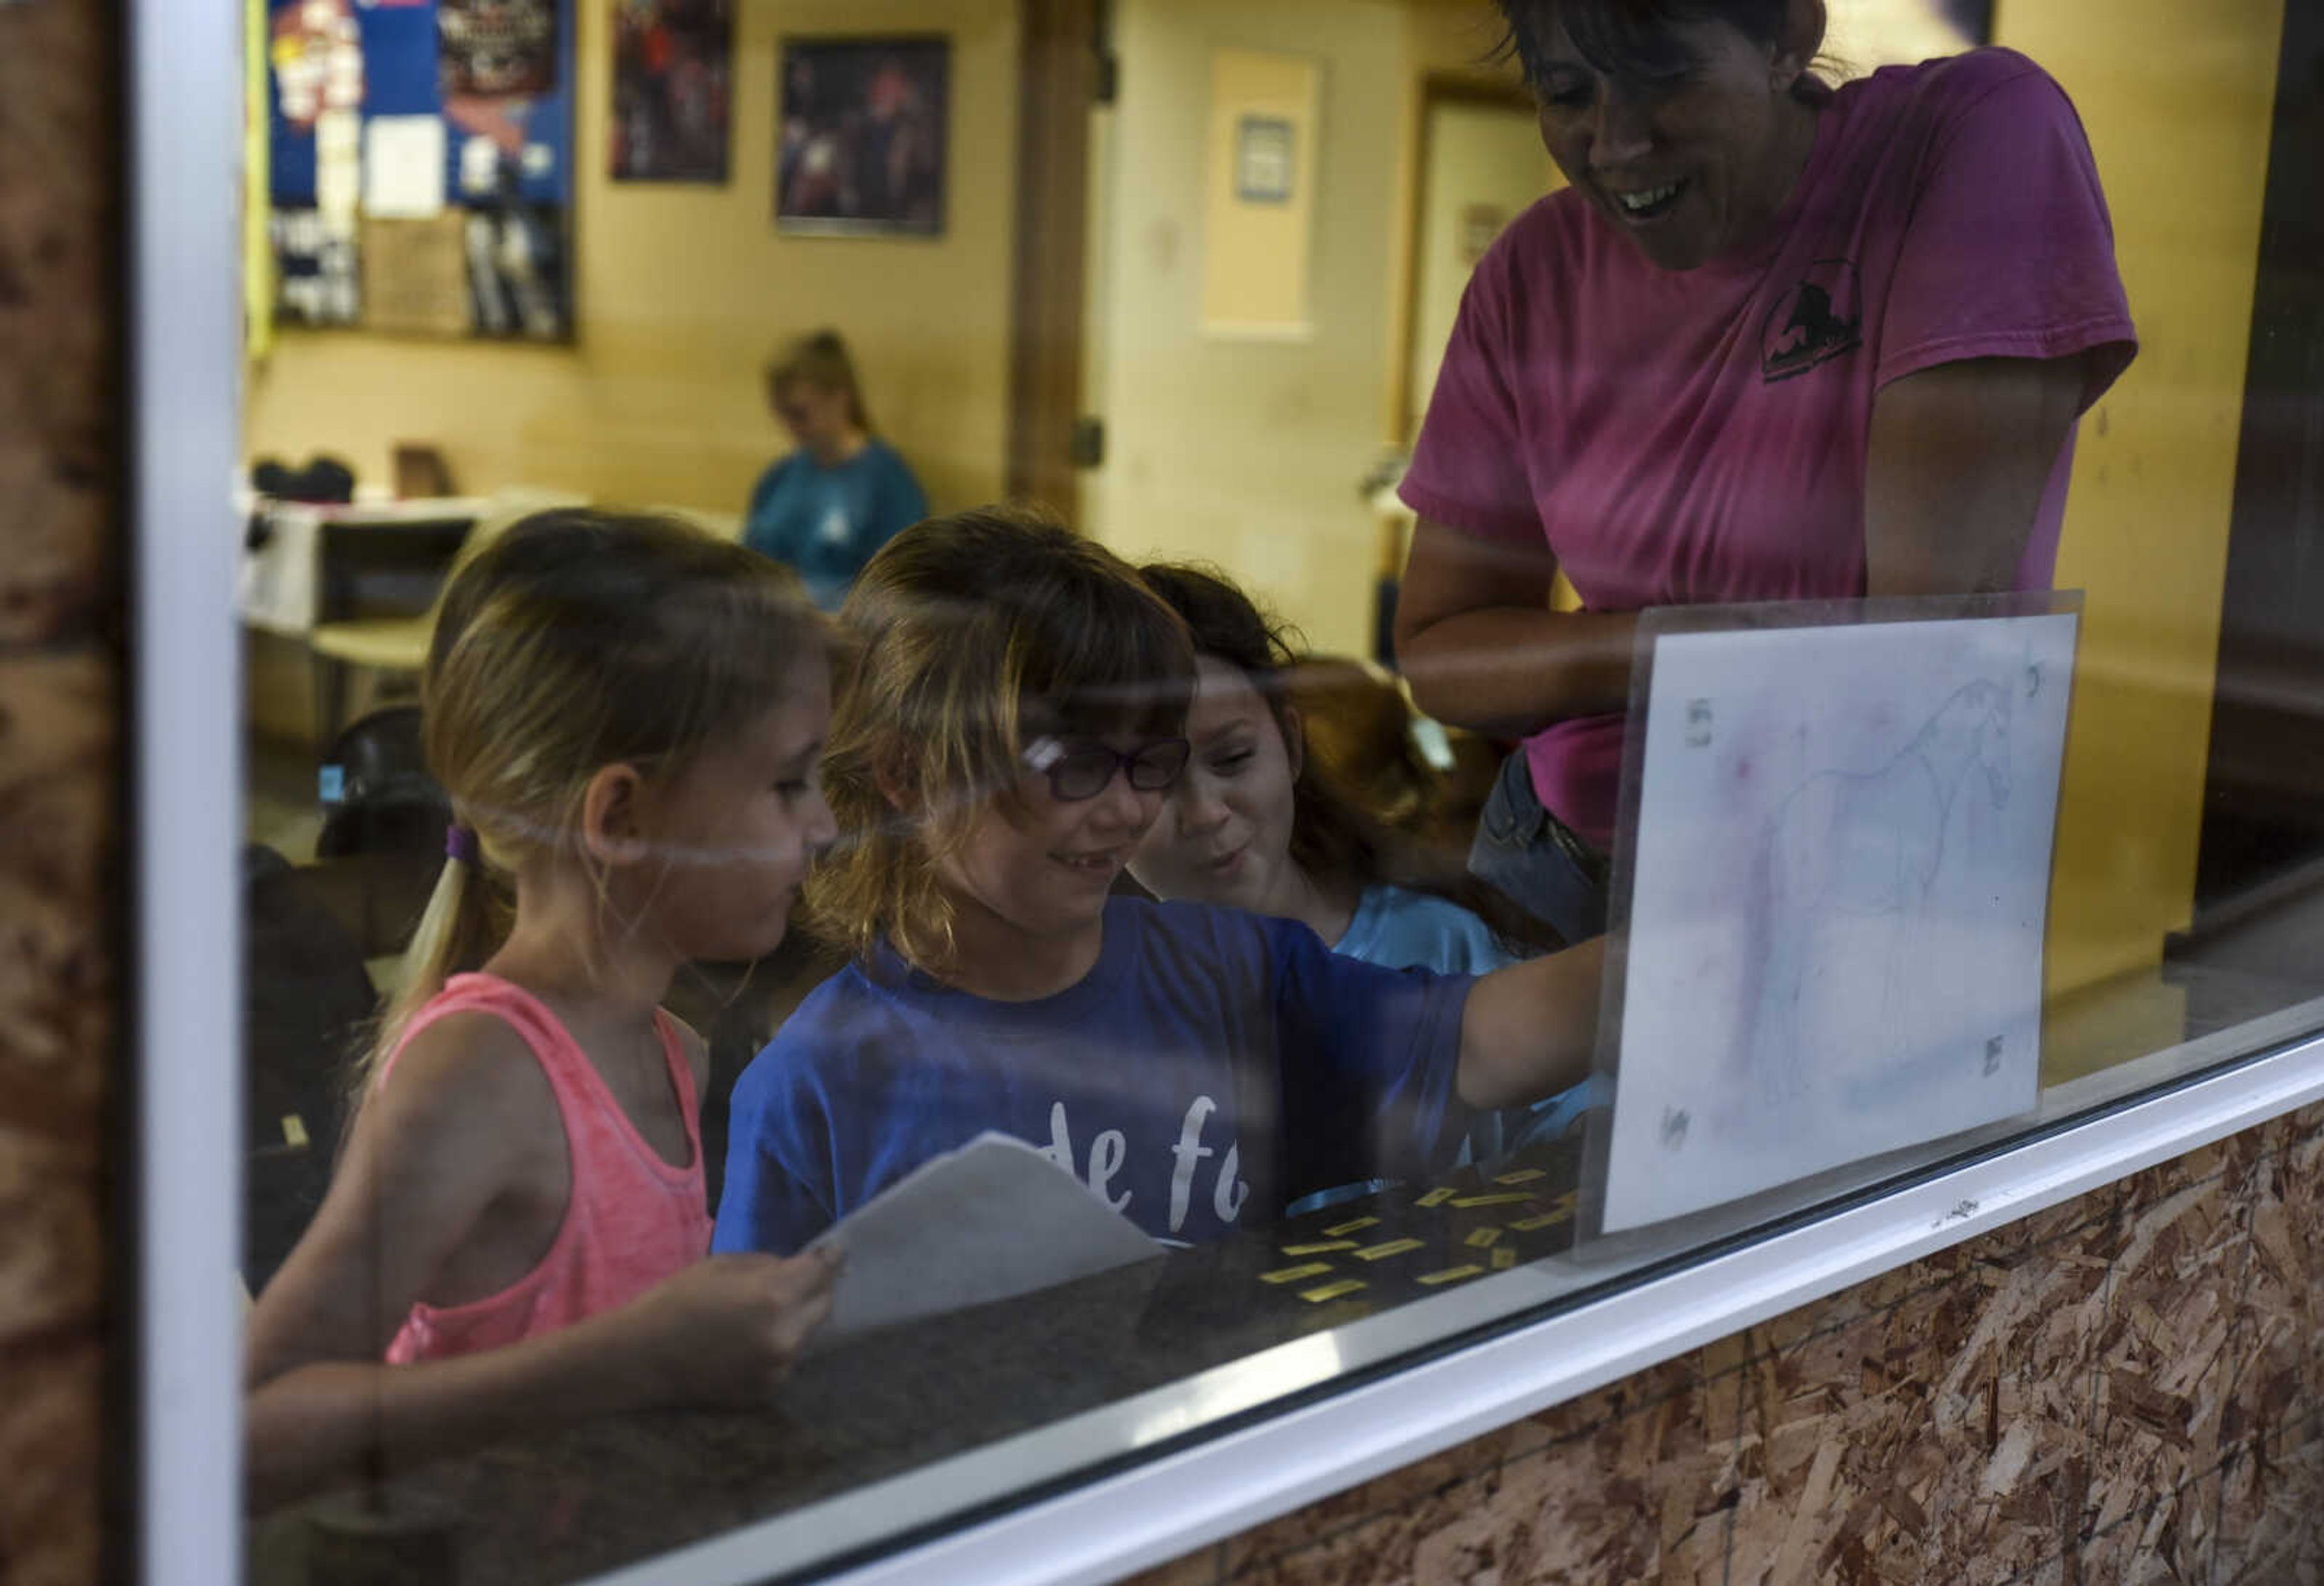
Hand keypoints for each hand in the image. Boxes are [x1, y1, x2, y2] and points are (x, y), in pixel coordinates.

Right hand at [618, 1248, 840, 1406]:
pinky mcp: (767, 1391)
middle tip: (798, 1279)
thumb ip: (769, 1266)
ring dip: (796, 1320)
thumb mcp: (724, 1266)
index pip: (822, 1272)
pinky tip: (749, 1340)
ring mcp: (778, 1369)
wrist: (641, 1357)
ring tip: (764, 1312)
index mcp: (774, 1297)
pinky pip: (786, 1359)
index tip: (836, 1250)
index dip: (831, 1258)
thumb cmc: (677, 1300)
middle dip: (814, 1289)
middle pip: (824, 1305)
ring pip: (806, 1334)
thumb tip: (799, 1268)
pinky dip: (778, 1346)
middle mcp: (785, 1336)